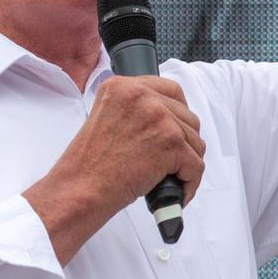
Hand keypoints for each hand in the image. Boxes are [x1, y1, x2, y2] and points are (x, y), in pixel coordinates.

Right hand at [24, 76, 205, 264]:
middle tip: (172, 160)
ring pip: (195, 141)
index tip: (174, 129)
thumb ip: (133, 110)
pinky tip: (177, 191)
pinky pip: (196, 165)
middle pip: (187, 116)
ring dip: (187, 162)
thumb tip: (165, 119)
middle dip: (184, 141)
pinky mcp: (171, 143)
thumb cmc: (89, 165)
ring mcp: (159, 118)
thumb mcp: (105, 118)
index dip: (177, 113)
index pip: (170, 90)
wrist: (80, 189)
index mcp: (122, 87)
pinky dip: (190, 182)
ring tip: (172, 177)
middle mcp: (141, 96)